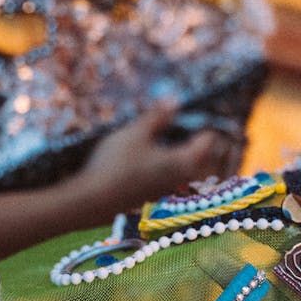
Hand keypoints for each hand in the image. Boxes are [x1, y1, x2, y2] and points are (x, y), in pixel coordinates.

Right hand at [78, 101, 245, 216]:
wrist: (92, 201)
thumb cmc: (116, 164)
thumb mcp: (136, 133)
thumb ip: (157, 117)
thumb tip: (174, 98)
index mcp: (184, 162)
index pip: (209, 141)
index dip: (208, 124)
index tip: (205, 110)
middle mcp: (181, 179)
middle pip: (200, 157)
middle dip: (198, 139)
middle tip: (191, 120)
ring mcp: (167, 190)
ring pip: (184, 167)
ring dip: (182, 151)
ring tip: (172, 133)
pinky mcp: (152, 195)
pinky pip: (169, 175)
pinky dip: (168, 162)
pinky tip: (152, 153)